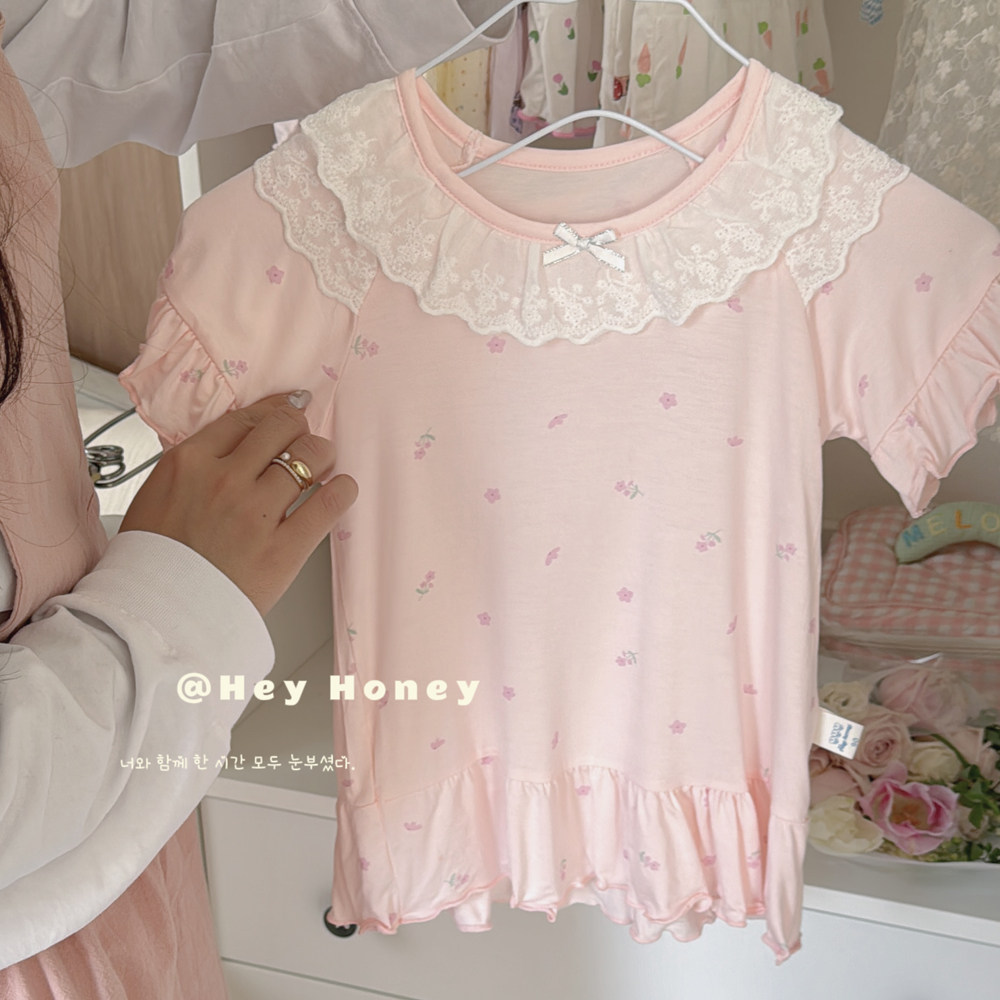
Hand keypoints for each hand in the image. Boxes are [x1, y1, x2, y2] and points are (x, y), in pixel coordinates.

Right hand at [120, 391, 357, 615]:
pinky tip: (342, 489)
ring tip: (324, 463)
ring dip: (323, 455)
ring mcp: (256, 513)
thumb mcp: (158, 496)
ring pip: (310, 457)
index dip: (276, 410)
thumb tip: (234, 446)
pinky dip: (342, 490)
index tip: (290, 407)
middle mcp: (225, 479)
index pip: (246, 419)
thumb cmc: (153, 562)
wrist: (156, 617)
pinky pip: (328, 503)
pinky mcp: (284, 548)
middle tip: (306, 439)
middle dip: (300, 429)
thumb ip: (194, 467)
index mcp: (189, 463)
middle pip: (282, 428)